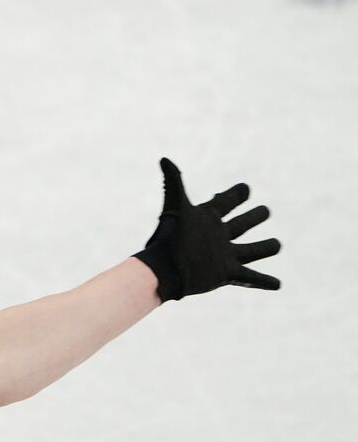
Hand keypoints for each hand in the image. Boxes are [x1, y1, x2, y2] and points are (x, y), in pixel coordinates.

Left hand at [133, 157, 281, 300]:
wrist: (164, 269)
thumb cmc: (169, 238)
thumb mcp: (176, 205)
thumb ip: (174, 181)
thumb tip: (164, 158)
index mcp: (208, 218)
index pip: (226, 202)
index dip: (235, 195)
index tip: (245, 189)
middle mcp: (219, 237)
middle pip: (242, 225)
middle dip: (253, 218)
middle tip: (265, 211)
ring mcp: (225, 256)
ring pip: (252, 250)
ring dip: (265, 248)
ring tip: (276, 244)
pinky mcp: (228, 274)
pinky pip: (252, 278)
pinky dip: (265, 281)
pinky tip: (277, 284)